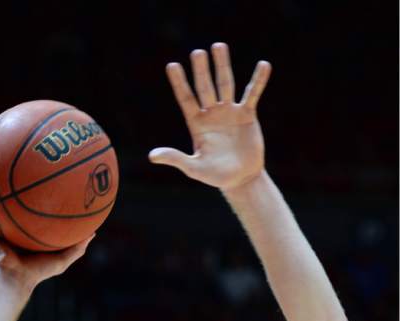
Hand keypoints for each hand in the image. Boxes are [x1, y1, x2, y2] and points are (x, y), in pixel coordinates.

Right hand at [0, 183, 94, 290]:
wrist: (15, 281)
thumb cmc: (38, 272)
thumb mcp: (62, 258)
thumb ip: (77, 246)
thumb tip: (94, 231)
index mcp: (24, 235)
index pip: (25, 213)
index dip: (28, 199)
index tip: (33, 180)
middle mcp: (9, 232)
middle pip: (6, 205)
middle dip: (5, 188)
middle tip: (8, 168)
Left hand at [149, 43, 270, 191]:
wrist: (240, 179)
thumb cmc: (215, 175)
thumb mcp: (193, 168)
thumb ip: (175, 158)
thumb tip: (152, 156)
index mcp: (197, 124)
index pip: (186, 99)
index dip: (179, 83)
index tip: (172, 65)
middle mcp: (211, 114)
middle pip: (205, 87)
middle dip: (201, 70)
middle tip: (198, 52)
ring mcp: (229, 112)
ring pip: (225, 84)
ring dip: (222, 66)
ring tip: (218, 46)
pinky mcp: (247, 115)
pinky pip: (252, 94)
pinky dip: (258, 81)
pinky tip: (263, 65)